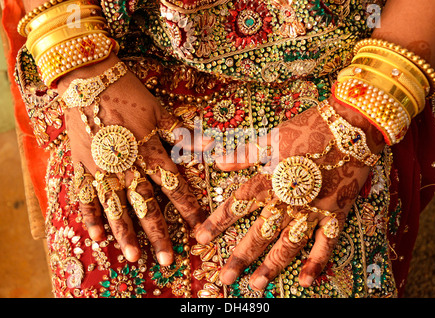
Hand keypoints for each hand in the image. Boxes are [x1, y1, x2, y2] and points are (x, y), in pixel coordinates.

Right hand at [58, 54, 206, 264]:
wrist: (88, 79)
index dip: (188, 208)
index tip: (198, 229)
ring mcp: (102, 168)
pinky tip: (96, 238)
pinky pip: (86, 195)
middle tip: (167, 259)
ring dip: (126, 234)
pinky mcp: (82, 166)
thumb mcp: (159, 110)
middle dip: (158, 233)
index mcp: (149, 151)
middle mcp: (127, 165)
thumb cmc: (128, 92)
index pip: (173, 186)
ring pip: (116, 207)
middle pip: (146, 205)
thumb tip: (210, 149)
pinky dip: (91, 216)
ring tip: (134, 256)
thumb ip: (182, 134)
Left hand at [195, 96, 384, 289]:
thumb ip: (244, 154)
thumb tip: (217, 162)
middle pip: (260, 233)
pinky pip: (326, 244)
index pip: (238, 205)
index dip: (217, 223)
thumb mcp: (272, 137)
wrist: (351, 127)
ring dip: (272, 266)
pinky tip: (304, 282)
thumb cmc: (308, 128)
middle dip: (241, 257)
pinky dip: (317, 263)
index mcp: (270, 180)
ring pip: (289, 245)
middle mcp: (289, 201)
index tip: (201, 239)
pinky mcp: (336, 214)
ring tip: (256, 285)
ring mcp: (314, 211)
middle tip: (225, 277)